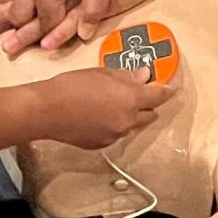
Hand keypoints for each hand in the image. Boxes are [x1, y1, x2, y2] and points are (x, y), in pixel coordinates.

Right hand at [38, 67, 175, 149]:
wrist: (47, 111)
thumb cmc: (72, 85)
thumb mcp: (102, 73)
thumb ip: (126, 77)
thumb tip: (143, 76)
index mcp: (130, 99)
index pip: (158, 96)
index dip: (166, 91)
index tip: (171, 88)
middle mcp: (128, 121)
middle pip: (150, 115)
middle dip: (148, 105)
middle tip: (139, 94)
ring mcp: (116, 136)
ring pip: (133, 126)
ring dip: (131, 116)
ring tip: (115, 104)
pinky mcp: (102, 145)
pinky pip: (117, 133)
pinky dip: (115, 125)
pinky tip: (100, 115)